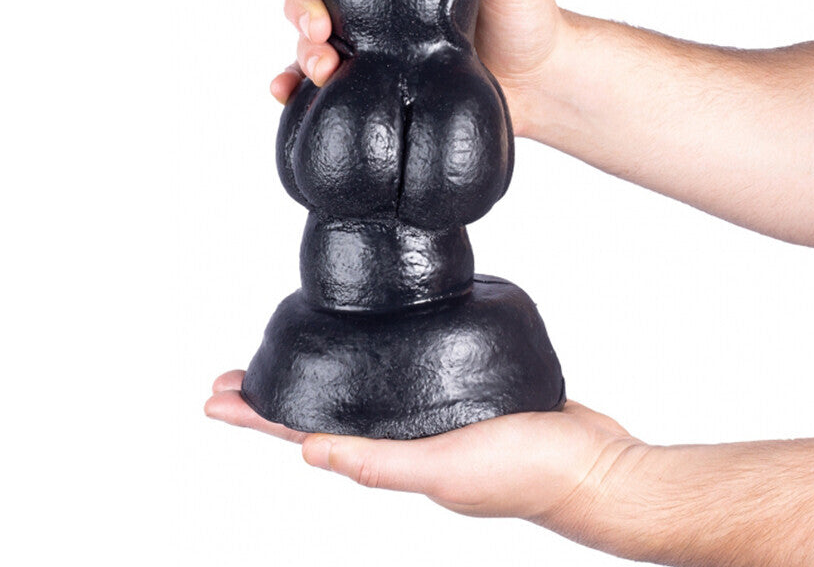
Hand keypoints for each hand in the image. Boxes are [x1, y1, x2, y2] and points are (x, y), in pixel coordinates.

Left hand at [205, 370, 643, 540]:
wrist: (595, 466)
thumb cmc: (527, 475)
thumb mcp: (447, 471)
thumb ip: (382, 463)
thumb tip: (309, 453)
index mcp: (391, 456)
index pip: (306, 434)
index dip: (258, 417)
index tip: (217, 396)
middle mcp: (404, 437)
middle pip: (323, 408)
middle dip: (277, 392)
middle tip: (236, 369)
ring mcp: (433, 414)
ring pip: (363, 387)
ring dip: (323, 371)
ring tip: (297, 348)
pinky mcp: (462, 388)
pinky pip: (406, 371)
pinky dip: (379, 356)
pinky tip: (378, 339)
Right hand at [269, 0, 565, 137]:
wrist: (537, 82)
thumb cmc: (525, 12)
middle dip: (297, 4)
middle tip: (316, 27)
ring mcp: (369, 39)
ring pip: (309, 36)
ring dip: (300, 50)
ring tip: (322, 67)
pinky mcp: (373, 80)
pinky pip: (320, 82)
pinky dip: (294, 85)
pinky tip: (289, 92)